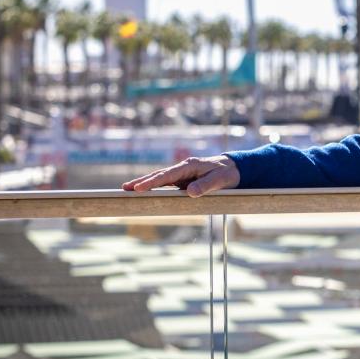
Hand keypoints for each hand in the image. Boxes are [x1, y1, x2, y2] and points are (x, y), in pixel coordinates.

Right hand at [122, 155, 240, 197]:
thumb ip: (206, 185)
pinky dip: (155, 187)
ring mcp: (182, 174)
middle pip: (159, 175)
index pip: (167, 175)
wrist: (234, 168)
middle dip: (141, 182)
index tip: (138, 188)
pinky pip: (166, 184)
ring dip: (145, 184)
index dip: (152, 182)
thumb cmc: (227, 173)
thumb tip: (189, 192)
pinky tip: (145, 192)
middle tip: (124, 189)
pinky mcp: (183, 180)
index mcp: (189, 166)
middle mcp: (183, 168)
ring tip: (129, 190)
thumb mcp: (220, 181)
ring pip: (160, 179)